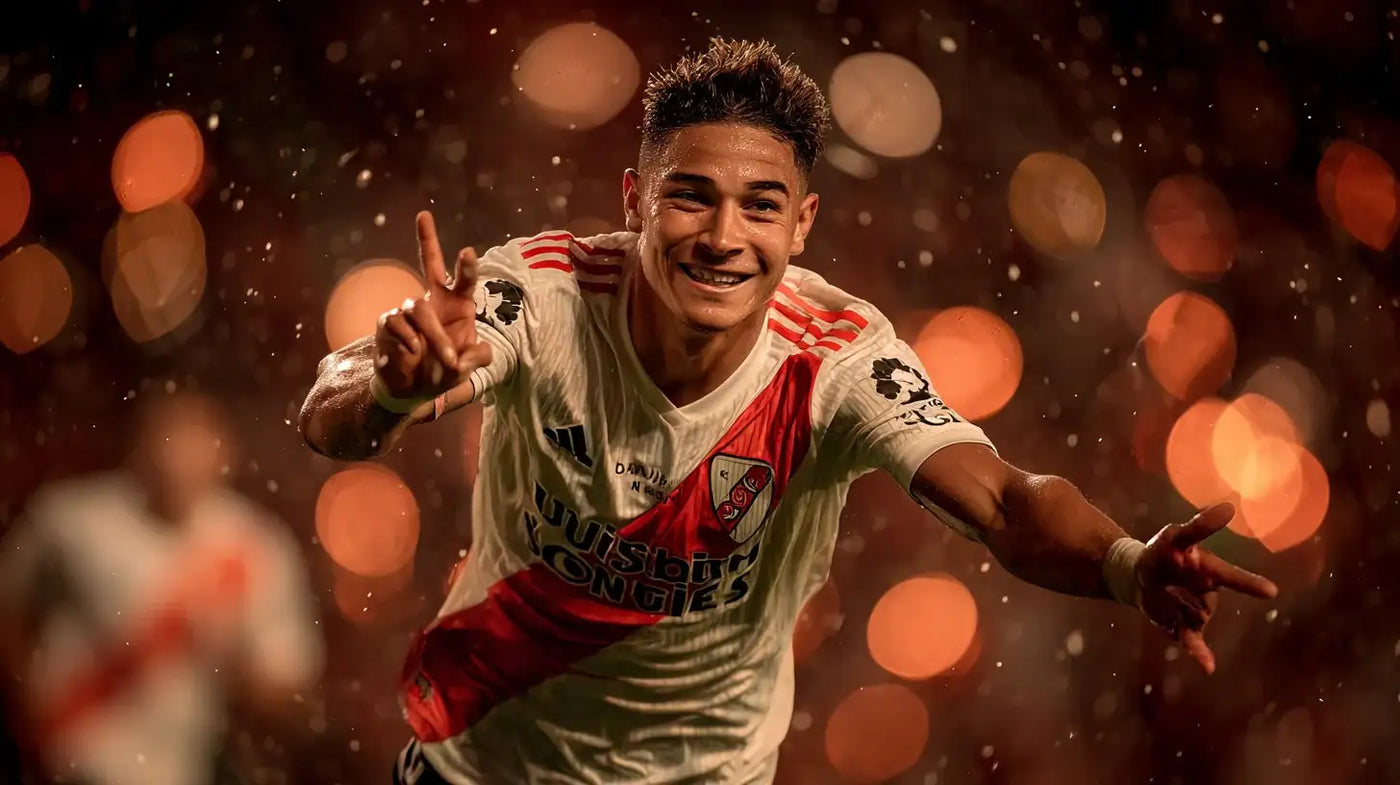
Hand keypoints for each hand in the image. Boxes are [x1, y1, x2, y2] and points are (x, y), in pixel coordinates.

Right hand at [374, 211, 493, 399]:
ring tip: (444, 359)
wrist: (411, 390)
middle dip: (427, 239)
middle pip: (429, 264)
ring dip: (434, 335)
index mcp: (458, 306)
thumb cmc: (442, 373)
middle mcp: (434, 301)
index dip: (465, 268)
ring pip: (418, 309)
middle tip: (424, 215)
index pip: (463, 281)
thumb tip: (483, 348)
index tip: (467, 251)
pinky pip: (397, 323)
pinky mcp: (389, 322)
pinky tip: (412, 353)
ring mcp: (410, 310)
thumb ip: (476, 359)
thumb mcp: (465, 370)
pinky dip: (408, 340)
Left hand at [1136, 502, 1278, 673]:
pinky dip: (1201, 654)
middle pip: (1201, 600)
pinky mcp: (1183, 627)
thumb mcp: (1176, 535)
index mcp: (1211, 571)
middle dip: (1181, 590)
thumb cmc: (1163, 552)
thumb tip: (1231, 506)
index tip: (1270, 591)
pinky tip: (1208, 667)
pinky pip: (1194, 642)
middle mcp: (1209, 595)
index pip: (1232, 577)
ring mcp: (1198, 612)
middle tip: (1167, 575)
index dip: (1249, 584)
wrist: (1139, 575)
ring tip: (1162, 591)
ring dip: (1173, 606)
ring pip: (1192, 618)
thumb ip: (1201, 525)